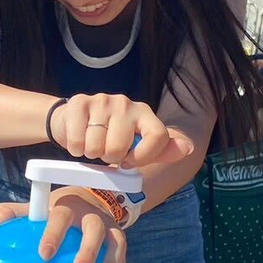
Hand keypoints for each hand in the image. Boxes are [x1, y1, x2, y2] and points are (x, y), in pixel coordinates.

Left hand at [0, 188, 127, 262]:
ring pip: (117, 246)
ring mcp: (110, 231)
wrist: (91, 201)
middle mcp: (92, 217)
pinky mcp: (120, 247)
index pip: (61, 216)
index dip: (54, 233)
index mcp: (68, 208)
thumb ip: (13, 214)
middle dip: (88, 253)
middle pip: (95, 230)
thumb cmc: (58, 212)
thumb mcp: (38, 209)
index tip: (45, 254)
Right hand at [49, 93, 193, 167]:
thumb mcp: (138, 147)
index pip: (158, 137)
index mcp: (145, 113)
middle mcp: (126, 103)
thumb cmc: (110, 137)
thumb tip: (188, 148)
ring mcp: (102, 100)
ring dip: (90, 153)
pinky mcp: (80, 103)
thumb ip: (162, 150)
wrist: (74, 121)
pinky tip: (79, 139)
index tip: (129, 162)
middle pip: (120, 148)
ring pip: (96, 147)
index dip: (143, 157)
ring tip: (91, 143)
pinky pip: (77, 141)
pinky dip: (75, 148)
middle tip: (106, 149)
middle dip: (109, 157)